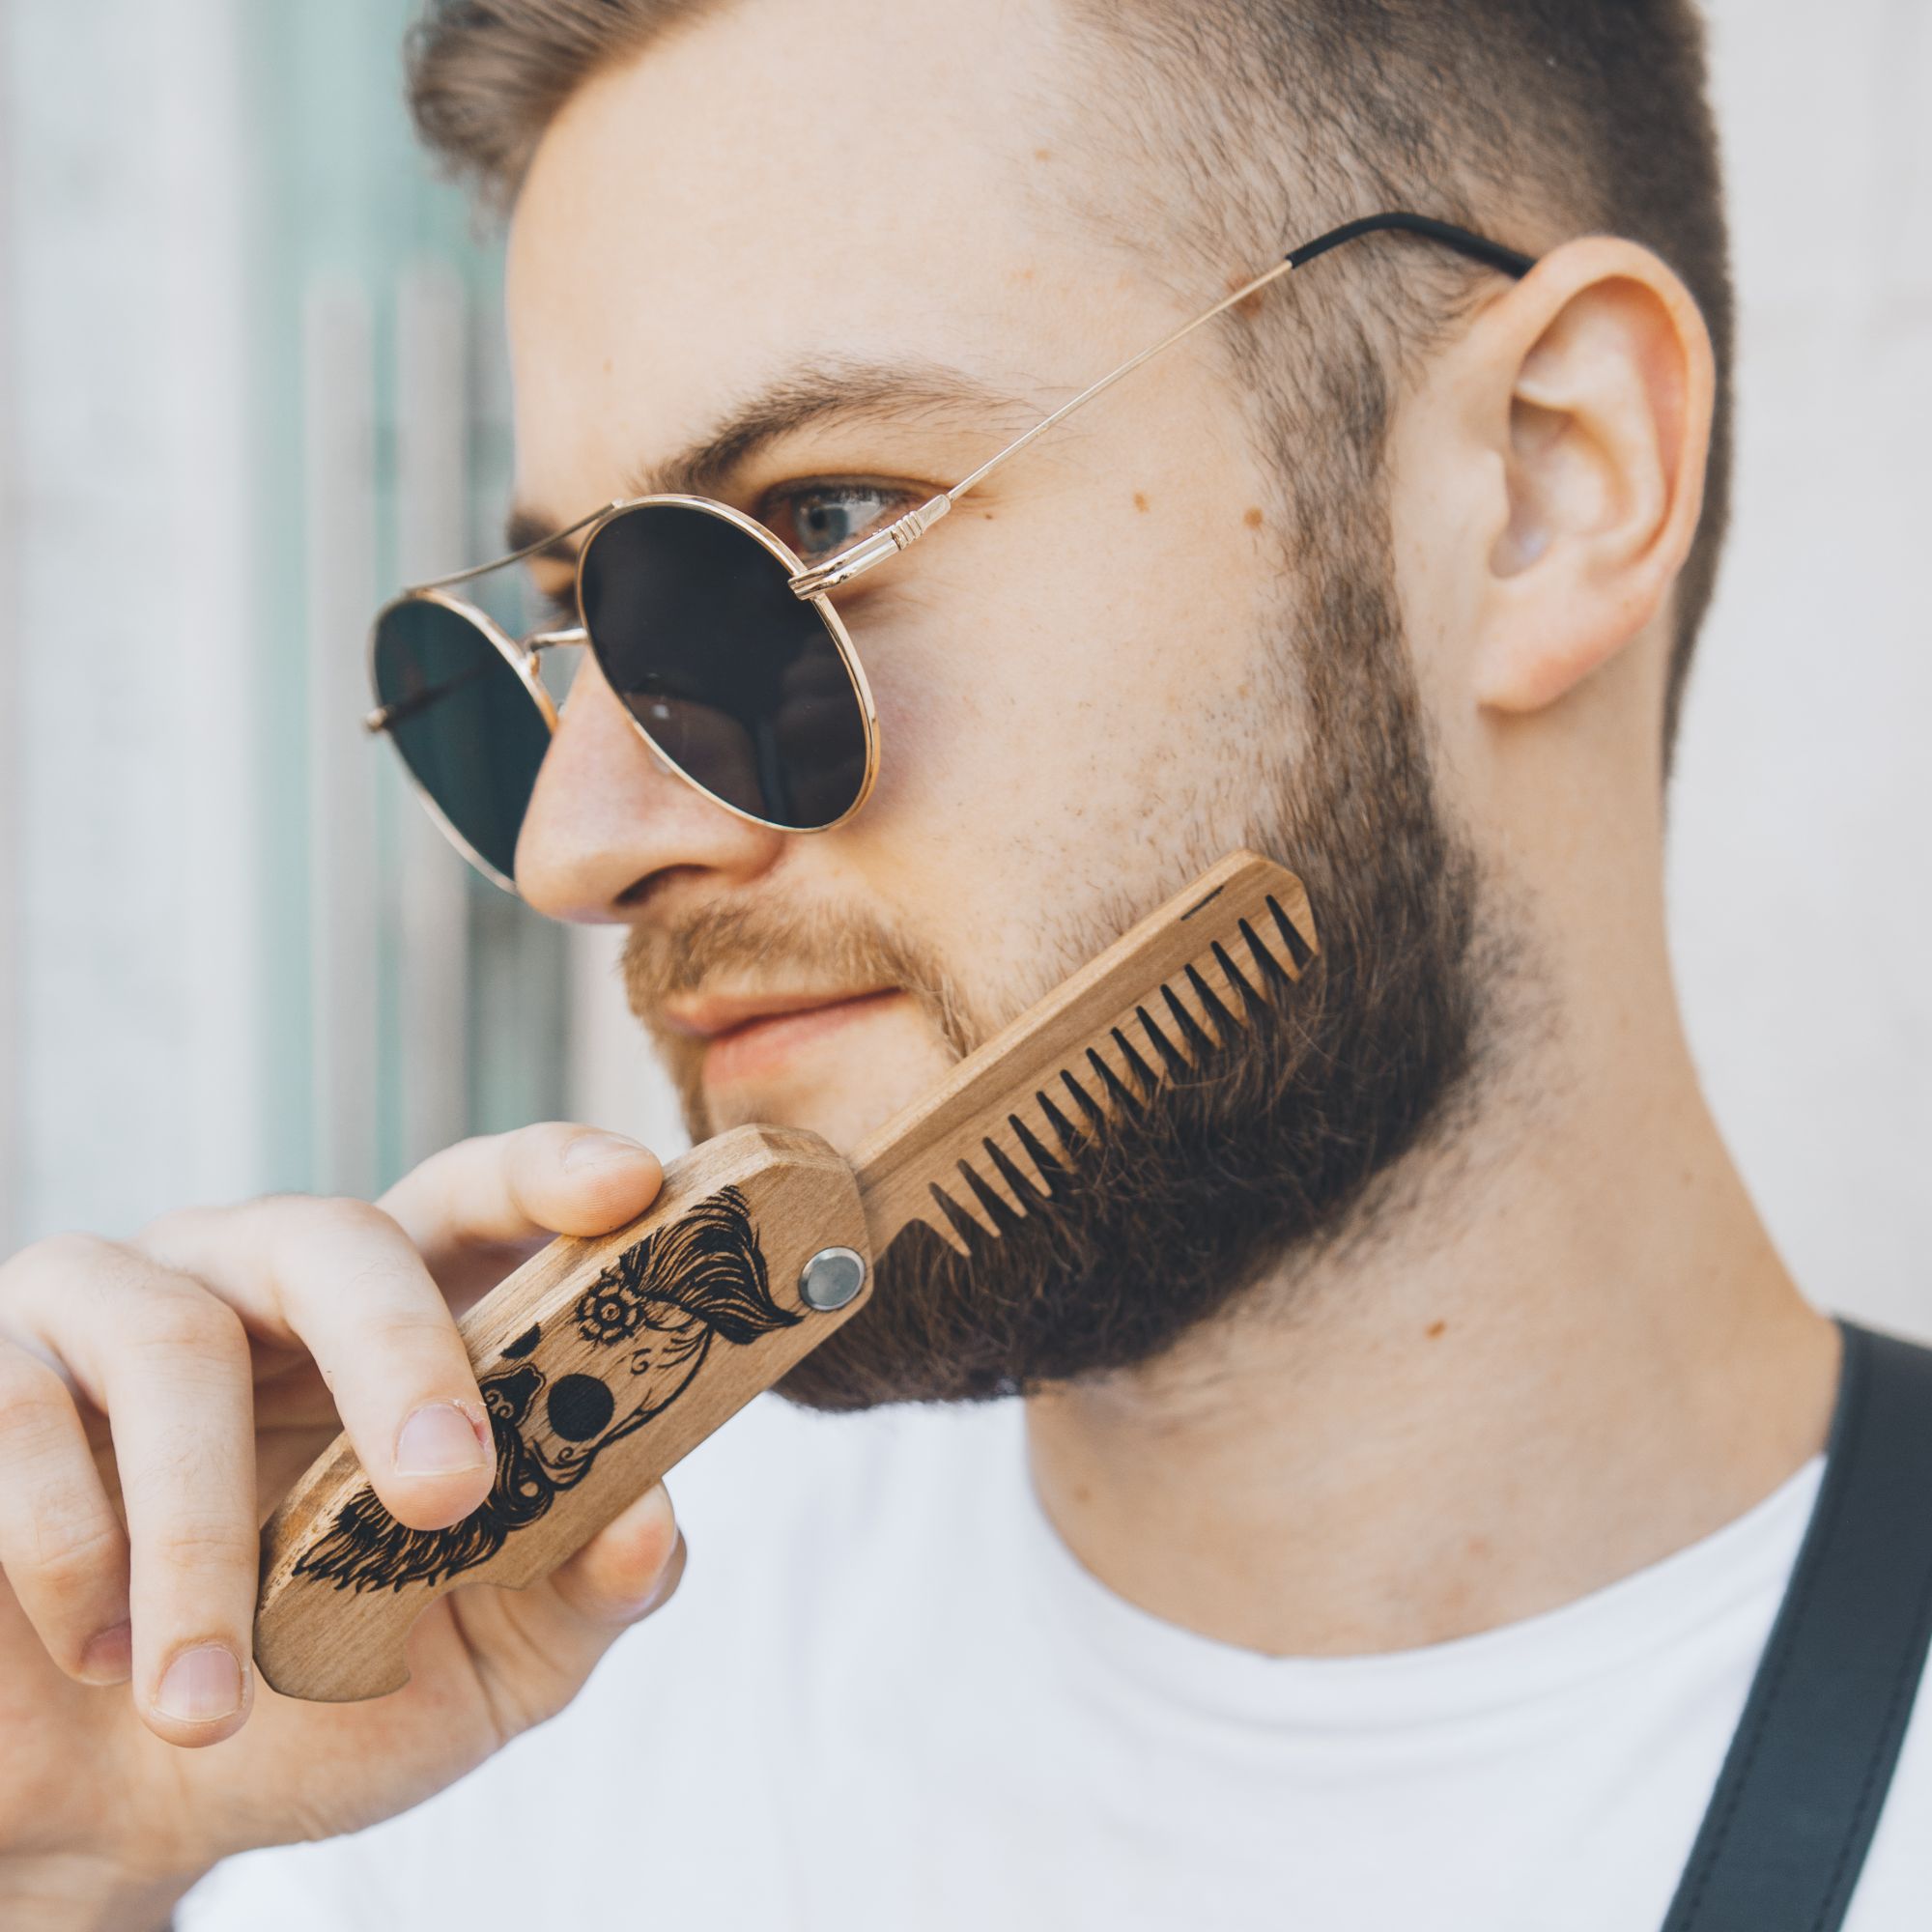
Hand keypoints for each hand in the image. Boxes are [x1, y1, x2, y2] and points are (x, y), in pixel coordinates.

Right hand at [0, 1124, 680, 1922]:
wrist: (110, 1814)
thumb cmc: (318, 1709)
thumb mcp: (485, 1664)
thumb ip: (580, 1587)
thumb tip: (655, 1523)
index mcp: (393, 1323)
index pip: (474, 1201)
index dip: (547, 1174)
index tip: (628, 1187)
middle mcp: (255, 1283)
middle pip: (335, 1238)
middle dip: (401, 1357)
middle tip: (444, 1495)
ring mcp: (108, 1310)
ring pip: (172, 1341)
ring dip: (200, 1539)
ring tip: (209, 1699)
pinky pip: (19, 1413)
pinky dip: (68, 1550)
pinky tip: (94, 1655)